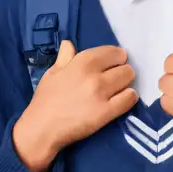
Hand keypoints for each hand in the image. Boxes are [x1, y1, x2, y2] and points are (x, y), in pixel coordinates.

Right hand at [13, 41, 136, 171]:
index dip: (116, 57)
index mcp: (81, 62)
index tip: (114, 63)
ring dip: (126, 84)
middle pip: (125, 66)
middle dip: (122, 70)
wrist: (42, 128)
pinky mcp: (107, 112)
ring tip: (118, 90)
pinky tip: (122, 100)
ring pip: (129, 80)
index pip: (113, 52)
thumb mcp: (52, 73)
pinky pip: (130, 99)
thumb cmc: (46, 99)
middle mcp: (94, 75)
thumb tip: (69, 44)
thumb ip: (65, 57)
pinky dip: (129, 97)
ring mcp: (102, 93)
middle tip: (116, 78)